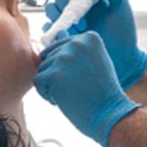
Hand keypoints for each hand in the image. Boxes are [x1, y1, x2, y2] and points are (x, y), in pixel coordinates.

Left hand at [34, 32, 139, 146]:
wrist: (109, 113)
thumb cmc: (102, 91)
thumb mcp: (94, 61)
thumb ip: (76, 47)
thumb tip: (59, 33)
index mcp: (89, 37)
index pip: (62, 46)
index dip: (68, 66)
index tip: (84, 77)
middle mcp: (76, 43)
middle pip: (51, 56)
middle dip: (59, 74)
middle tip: (79, 87)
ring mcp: (64, 58)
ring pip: (43, 69)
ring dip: (52, 85)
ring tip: (72, 93)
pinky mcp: (53, 74)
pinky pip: (38, 81)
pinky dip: (46, 93)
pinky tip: (63, 99)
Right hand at [44, 0, 146, 88]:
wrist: (122, 58)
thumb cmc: (123, 31)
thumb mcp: (121, 6)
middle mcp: (73, 7)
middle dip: (66, 3)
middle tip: (82, 18)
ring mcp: (66, 22)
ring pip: (50, 11)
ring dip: (60, 17)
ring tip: (78, 30)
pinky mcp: (61, 37)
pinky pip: (48, 30)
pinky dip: (54, 31)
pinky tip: (67, 36)